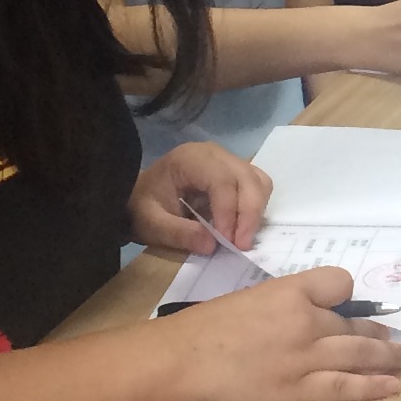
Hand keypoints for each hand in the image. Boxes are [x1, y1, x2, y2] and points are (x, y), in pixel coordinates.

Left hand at [133, 142, 270, 252]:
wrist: (142, 195)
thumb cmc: (144, 206)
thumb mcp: (150, 223)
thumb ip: (178, 233)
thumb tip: (212, 245)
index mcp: (190, 159)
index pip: (221, 180)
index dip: (228, 211)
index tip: (225, 241)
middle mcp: (215, 154)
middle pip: (247, 178)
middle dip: (249, 214)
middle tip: (241, 246)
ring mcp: (228, 161)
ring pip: (258, 181)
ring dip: (256, 211)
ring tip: (242, 239)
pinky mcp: (236, 172)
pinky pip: (258, 185)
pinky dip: (257, 207)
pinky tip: (243, 227)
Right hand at [157, 268, 400, 400]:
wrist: (183, 356)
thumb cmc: (210, 324)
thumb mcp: (254, 296)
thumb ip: (288, 299)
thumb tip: (316, 309)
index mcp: (291, 291)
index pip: (340, 283)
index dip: (346, 294)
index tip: (347, 305)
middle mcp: (306, 320)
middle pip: (355, 324)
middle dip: (377, 331)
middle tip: (393, 337)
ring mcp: (304, 357)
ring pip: (359, 353)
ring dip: (387, 356)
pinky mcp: (298, 388)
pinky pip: (345, 386)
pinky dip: (372, 386)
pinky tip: (392, 386)